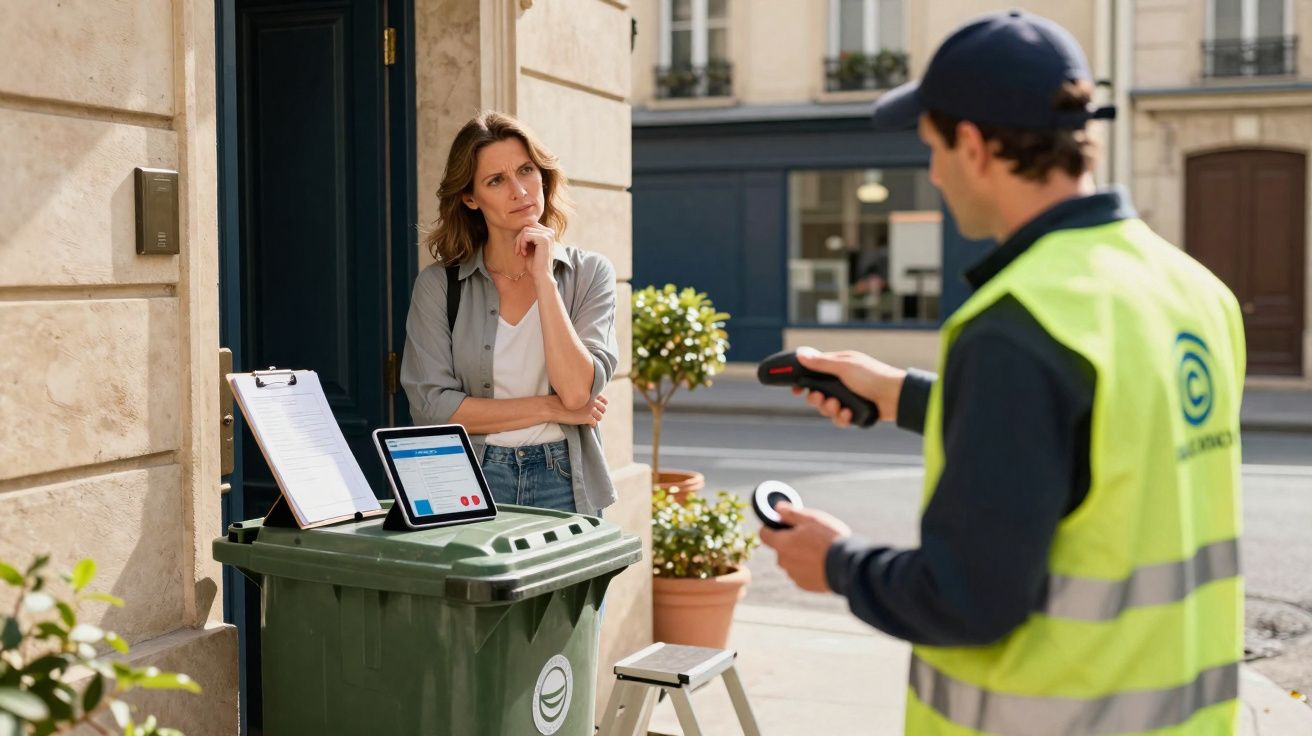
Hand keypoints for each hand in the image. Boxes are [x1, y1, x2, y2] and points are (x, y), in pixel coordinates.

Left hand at [516, 225, 557, 286]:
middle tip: (518, 250)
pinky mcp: (544, 239)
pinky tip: (524, 253)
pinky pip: (526, 235)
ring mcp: (548, 235)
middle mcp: (550, 232)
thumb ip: (527, 236)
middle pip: (527, 225)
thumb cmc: (535, 264)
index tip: (519, 248)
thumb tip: (518, 225)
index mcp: (548, 232)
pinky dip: (522, 244)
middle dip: (519, 238)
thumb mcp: (529, 246)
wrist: (541, 276)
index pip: (530, 225)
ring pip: (525, 229)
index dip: (522, 236)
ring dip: (520, 242)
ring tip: (521, 252)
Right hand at [551, 394, 607, 426]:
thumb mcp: (570, 393)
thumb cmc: (558, 400)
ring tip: (592, 420)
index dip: (602, 401)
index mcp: (587, 393)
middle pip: (602, 408)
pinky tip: (588, 425)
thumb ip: (579, 394)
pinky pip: (594, 423)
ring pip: (600, 416)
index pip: (601, 398)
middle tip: (596, 414)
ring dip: (596, 419)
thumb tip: (582, 399)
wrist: (553, 407)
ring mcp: (590, 410)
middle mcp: (590, 400)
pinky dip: (592, 425)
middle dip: (600, 411)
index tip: (602, 404)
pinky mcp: (587, 418)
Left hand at [760, 502, 851, 592]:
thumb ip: (791, 513)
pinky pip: (801, 573)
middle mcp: (783, 562)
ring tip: (819, 550)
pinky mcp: (805, 585)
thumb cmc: (829, 539)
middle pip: (780, 549)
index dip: (771, 527)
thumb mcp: (811, 519)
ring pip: (791, 561)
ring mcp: (794, 575)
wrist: (847, 566)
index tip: (783, 524)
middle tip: (809, 536)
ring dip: (799, 556)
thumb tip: (778, 508)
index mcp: (782, 544)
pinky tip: (822, 563)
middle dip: (790, 542)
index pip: (763, 534)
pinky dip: (808, 568)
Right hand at [788, 346, 905, 428]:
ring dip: (830, 409)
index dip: (803, 382)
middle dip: (816, 399)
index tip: (796, 390)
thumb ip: (821, 363)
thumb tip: (801, 354)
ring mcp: (848, 398)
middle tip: (820, 398)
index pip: (814, 374)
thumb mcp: (844, 366)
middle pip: (817, 394)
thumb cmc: (873, 376)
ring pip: (827, 409)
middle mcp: (842, 383)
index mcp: (838, 367)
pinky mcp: (855, 412)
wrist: (896, 396)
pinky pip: (840, 419)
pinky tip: (849, 414)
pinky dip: (842, 418)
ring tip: (840, 406)